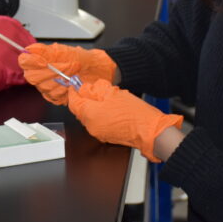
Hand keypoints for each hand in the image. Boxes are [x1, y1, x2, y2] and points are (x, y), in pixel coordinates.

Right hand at [18, 43, 116, 104]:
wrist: (97, 71)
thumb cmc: (82, 59)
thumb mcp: (65, 51)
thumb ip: (45, 51)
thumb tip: (29, 50)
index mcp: (40, 59)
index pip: (24, 61)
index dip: (32, 62)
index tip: (44, 61)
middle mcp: (41, 73)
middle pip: (32, 76)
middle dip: (50, 71)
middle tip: (65, 66)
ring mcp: (47, 86)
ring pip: (43, 87)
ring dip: (60, 80)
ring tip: (72, 74)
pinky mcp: (55, 98)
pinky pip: (53, 97)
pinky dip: (64, 90)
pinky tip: (71, 85)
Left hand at [67, 79, 182, 162]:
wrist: (149, 130)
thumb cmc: (134, 113)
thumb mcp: (113, 93)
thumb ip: (95, 90)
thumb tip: (84, 88)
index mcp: (90, 114)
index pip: (73, 102)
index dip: (73, 92)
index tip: (75, 85)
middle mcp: (91, 126)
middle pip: (79, 110)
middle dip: (83, 98)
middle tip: (91, 88)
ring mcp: (98, 133)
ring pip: (88, 116)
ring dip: (91, 106)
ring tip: (104, 96)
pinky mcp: (106, 136)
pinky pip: (97, 122)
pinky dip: (98, 113)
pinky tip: (109, 106)